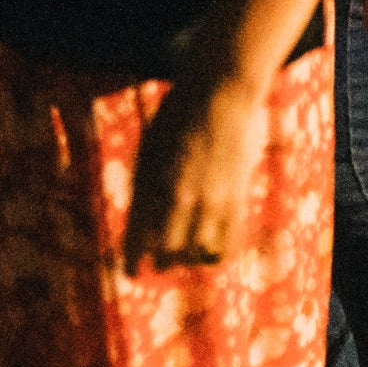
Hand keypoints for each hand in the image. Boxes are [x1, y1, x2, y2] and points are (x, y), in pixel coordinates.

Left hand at [127, 69, 273, 268]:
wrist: (218, 93)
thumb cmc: (177, 115)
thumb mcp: (149, 148)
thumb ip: (147, 184)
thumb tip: (146, 216)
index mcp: (149, 181)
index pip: (138, 235)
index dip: (133, 260)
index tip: (132, 274)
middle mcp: (177, 196)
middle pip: (168, 253)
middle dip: (162, 262)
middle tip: (160, 263)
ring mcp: (209, 199)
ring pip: (198, 254)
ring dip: (190, 259)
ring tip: (186, 254)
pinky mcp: (235, 197)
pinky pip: (227, 243)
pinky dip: (217, 254)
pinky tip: (211, 251)